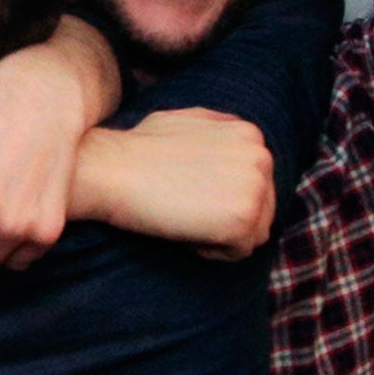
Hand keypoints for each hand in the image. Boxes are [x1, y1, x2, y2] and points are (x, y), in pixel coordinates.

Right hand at [86, 108, 274, 260]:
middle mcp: (261, 157)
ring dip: (219, 235)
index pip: (255, 184)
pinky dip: (209, 250)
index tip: (187, 189)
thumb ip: (221, 132)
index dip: (219, 196)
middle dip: (224, 217)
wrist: (112, 168)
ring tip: (184, 215)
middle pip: (261, 210)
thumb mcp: (188, 121)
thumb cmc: (139, 148)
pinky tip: (183, 227)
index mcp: (250, 134)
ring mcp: (255, 188)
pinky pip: (237, 253)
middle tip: (183, 205)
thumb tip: (238, 146)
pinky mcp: (243, 219)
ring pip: (253, 234)